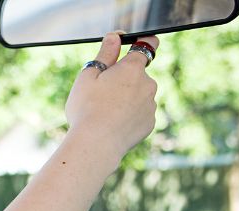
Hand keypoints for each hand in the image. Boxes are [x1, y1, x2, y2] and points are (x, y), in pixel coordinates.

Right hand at [65, 32, 158, 156]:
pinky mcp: (150, 123)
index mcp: (132, 68)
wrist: (96, 144)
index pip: (148, 44)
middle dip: (125, 79)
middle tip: (102, 92)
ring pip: (139, 95)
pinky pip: (140, 113)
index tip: (134, 46)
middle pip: (138, 74)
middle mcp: (148, 83)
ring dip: (127, 98)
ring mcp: (151, 104)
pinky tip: (113, 124)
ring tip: (105, 112)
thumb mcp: (88, 76)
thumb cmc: (87, 108)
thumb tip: (115, 37)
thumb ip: (105, 54)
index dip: (142, 43)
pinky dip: (129, 116)